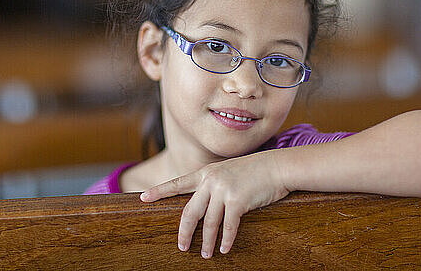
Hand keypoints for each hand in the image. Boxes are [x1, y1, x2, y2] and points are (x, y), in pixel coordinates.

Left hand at [139, 150, 290, 257]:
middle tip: (182, 247)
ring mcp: (224, 190)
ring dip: (206, 242)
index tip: (143, 198)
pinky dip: (225, 240)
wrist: (277, 166)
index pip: (178, 183)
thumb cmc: (254, 171)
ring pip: (209, 222)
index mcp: (206, 172)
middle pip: (190, 211)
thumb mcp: (228, 171)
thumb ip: (212, 183)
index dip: (160, 191)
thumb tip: (201, 203)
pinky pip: (228, 226)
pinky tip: (224, 249)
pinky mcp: (238, 200)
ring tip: (205, 254)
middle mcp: (211, 180)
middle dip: (184, 232)